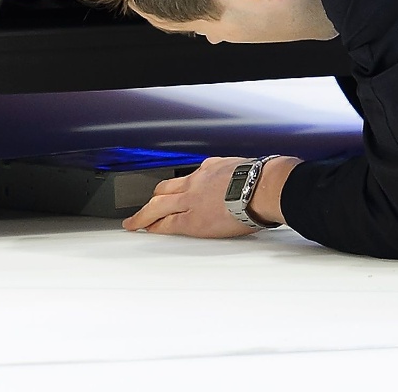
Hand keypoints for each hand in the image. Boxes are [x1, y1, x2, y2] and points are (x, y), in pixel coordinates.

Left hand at [122, 155, 298, 238]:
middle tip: (145, 206)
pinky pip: (166, 224)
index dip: (177, 186)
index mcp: (211, 168)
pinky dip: (152, 227)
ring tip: (135, 221)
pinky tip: (145, 230)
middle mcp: (196, 182)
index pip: (187, 177)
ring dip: (144, 214)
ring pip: (157, 206)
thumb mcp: (243, 166)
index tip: (174, 191)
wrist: (262, 187)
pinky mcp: (192, 220)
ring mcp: (190, 200)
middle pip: (165, 189)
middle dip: (153, 198)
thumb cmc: (262, 178)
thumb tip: (235, 174)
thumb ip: (232, 172)